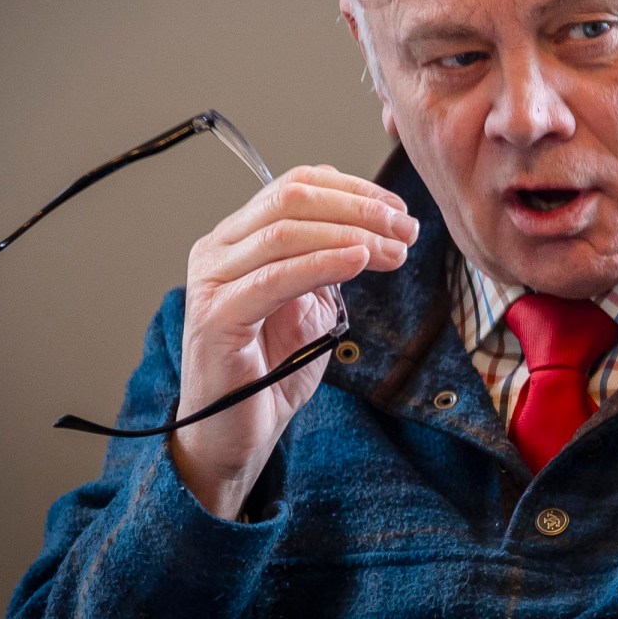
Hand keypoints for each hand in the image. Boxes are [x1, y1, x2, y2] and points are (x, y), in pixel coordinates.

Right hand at [172, 165, 418, 518]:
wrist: (238, 433)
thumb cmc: (272, 370)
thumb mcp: (311, 302)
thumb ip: (328, 260)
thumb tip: (374, 227)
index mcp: (238, 238)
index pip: (296, 185)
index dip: (352, 189)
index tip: (398, 208)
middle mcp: (218, 250)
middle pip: (292, 199)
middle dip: (358, 207)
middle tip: (405, 227)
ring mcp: (212, 281)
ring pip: (286, 232)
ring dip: (352, 234)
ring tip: (395, 249)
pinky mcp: (216, 316)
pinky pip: (277, 277)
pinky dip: (323, 263)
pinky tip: (360, 261)